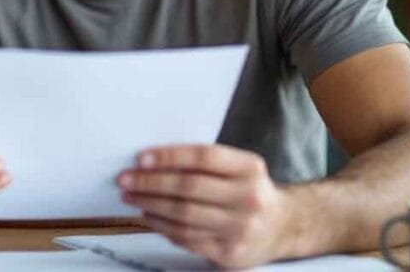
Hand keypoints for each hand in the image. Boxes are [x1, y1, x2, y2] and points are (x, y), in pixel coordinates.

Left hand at [117, 144, 292, 267]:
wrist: (284, 227)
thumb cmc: (250, 191)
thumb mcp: (239, 168)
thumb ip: (204, 163)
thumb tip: (151, 161)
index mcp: (249, 168)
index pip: (203, 157)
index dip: (169, 156)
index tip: (141, 158)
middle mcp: (248, 198)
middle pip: (188, 188)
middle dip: (150, 183)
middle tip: (126, 179)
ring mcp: (240, 228)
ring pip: (184, 215)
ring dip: (149, 206)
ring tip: (130, 197)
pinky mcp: (230, 252)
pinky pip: (187, 238)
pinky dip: (161, 227)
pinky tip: (148, 217)